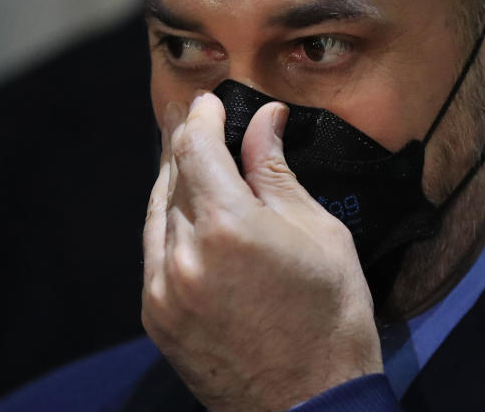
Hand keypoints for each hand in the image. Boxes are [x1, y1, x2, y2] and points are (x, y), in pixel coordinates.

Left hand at [141, 92, 382, 411]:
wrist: (310, 407)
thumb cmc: (330, 319)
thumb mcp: (318, 233)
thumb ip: (276, 172)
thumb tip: (264, 121)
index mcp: (228, 226)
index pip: (196, 147)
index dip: (202, 116)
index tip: (211, 103)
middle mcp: (184, 254)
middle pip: (173, 175)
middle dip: (187, 144)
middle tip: (200, 123)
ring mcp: (163, 289)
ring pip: (158, 211)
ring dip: (175, 181)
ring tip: (196, 164)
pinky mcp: (157, 317)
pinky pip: (153, 251)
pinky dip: (169, 224)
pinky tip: (191, 216)